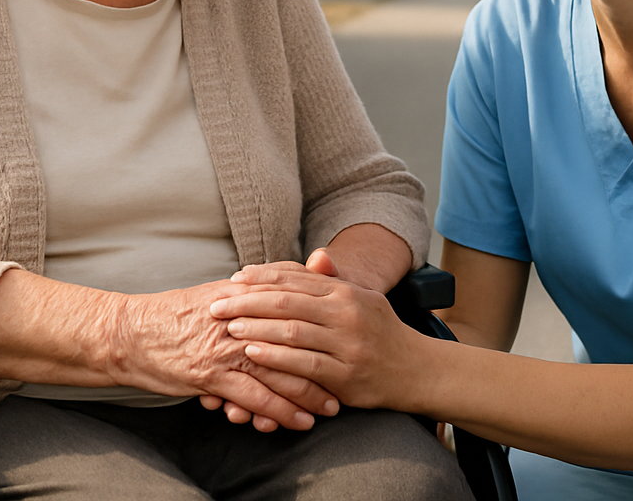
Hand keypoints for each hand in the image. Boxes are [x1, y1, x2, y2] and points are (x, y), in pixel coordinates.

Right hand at [113, 279, 339, 431]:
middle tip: (350, 378)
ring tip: (332, 407)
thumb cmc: (173, 315)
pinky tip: (298, 422)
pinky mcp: (211, 375)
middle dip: (324, 361)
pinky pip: (254, 397)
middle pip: (294, 341)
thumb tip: (281, 283)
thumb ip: (249, 292)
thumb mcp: (213, 295)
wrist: (130, 332)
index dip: (322, 324)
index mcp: (242, 295)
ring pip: (280, 372)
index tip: (345, 338)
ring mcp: (225, 347)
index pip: (293, 307)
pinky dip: (279, 411)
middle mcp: (239, 319)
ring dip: (309, 392)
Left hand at [207, 263, 427, 411]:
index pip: (294, 280)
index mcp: (345, 292)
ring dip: (255, 328)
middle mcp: (346, 313)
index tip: (233, 281)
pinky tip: (253, 353)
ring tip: (228, 328)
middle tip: (216, 306)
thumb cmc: (380, 331)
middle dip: (246, 303)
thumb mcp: (362, 299)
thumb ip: (334, 281)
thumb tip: (315, 256)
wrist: (416, 369)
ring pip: (292, 331)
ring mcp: (347, 344)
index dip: (260, 279)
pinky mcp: (346, 375)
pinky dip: (275, 357)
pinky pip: (303, 364)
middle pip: (286, 302)